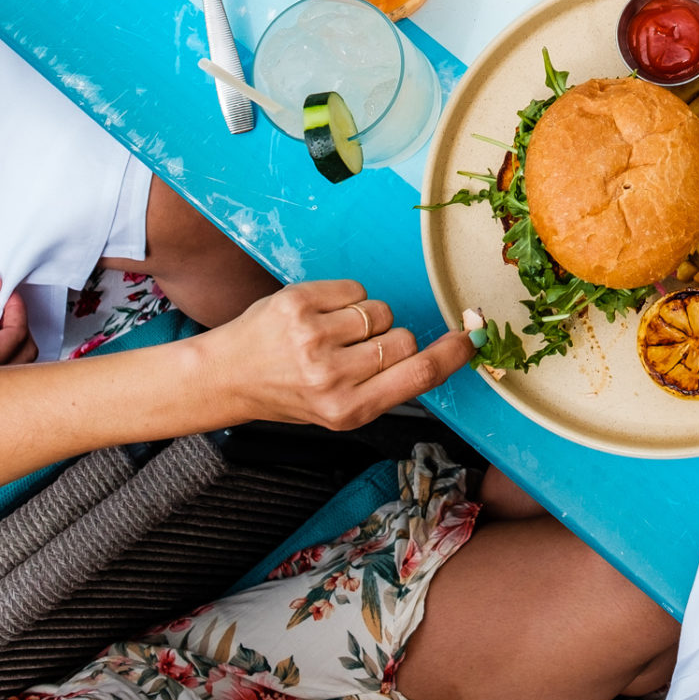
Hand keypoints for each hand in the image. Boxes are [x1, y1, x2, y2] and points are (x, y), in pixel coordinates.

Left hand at [198, 280, 471, 428]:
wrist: (228, 375)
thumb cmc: (288, 392)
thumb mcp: (339, 409)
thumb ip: (386, 385)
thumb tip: (442, 351)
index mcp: (349, 410)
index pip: (419, 375)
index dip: (452, 354)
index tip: (469, 339)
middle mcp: (332, 376)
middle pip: (404, 337)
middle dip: (391, 338)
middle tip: (356, 351)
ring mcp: (313, 338)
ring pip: (380, 310)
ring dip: (366, 318)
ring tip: (331, 334)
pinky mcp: (298, 303)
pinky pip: (354, 289)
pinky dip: (344, 299)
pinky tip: (319, 316)